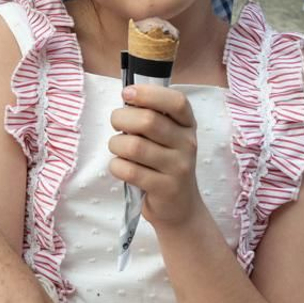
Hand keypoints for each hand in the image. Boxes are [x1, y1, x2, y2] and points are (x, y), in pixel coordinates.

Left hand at [107, 84, 203, 230]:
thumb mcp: (167, 137)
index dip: (148, 93)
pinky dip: (116, 166)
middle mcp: (187, 144)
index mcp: (187, 125)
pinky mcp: (165, 189)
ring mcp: (178, 168)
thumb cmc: (164, 164)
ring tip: (118, 149)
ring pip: (134, 146)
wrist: (180, 208)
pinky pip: (129, 170)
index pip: (176, 101)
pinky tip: (121, 168)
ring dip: (116, 144)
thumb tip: (126, 97)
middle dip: (121, 119)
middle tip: (117, 126)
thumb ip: (151, 116)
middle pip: (148, 121)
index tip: (126, 94)